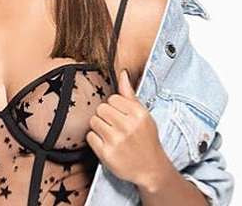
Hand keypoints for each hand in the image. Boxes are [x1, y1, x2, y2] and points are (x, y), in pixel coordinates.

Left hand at [86, 69, 169, 188]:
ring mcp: (117, 140)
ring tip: (111, 135)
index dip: (115, 107)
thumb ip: (130, 94)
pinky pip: (90, 137)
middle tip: (115, 126)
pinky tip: (107, 144)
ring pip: (93, 121)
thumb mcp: (143, 115)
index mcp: (138, 114)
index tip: (121, 116)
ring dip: (99, 128)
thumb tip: (122, 73)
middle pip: (101, 109)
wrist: (151, 169)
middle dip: (105, 116)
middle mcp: (128, 126)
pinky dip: (95, 140)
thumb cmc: (146, 139)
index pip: (113, 98)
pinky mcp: (106, 154)